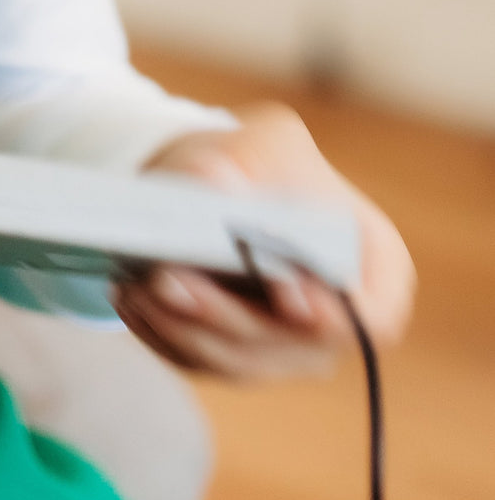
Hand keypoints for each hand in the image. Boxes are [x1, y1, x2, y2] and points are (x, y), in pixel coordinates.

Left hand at [112, 102, 414, 379]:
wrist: (218, 181)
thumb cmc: (258, 160)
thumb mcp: (263, 140)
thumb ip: (245, 161)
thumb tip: (214, 185)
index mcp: (374, 266)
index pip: (371, 315)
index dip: (332, 312)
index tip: (286, 292)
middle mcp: (335, 320)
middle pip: (287, 345)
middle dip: (224, 315)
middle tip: (169, 281)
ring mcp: (283, 348)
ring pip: (233, 359)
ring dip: (179, 327)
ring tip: (135, 287)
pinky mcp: (230, 355)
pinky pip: (193, 358)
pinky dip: (158, 331)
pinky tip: (126, 296)